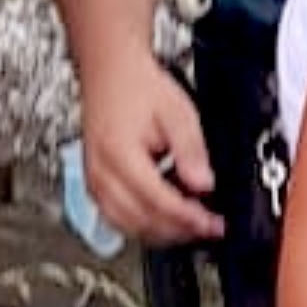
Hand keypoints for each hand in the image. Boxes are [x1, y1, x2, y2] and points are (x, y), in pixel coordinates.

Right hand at [79, 62, 221, 246]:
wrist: (111, 73)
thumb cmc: (139, 88)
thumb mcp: (178, 113)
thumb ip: (192, 151)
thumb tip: (204, 184)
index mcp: (120, 154)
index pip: (158, 201)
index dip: (189, 218)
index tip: (213, 224)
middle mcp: (101, 173)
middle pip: (141, 221)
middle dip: (178, 230)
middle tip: (208, 227)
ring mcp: (93, 182)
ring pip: (127, 227)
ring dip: (161, 232)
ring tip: (191, 225)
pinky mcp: (94, 186)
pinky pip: (117, 218)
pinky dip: (143, 225)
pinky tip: (165, 218)